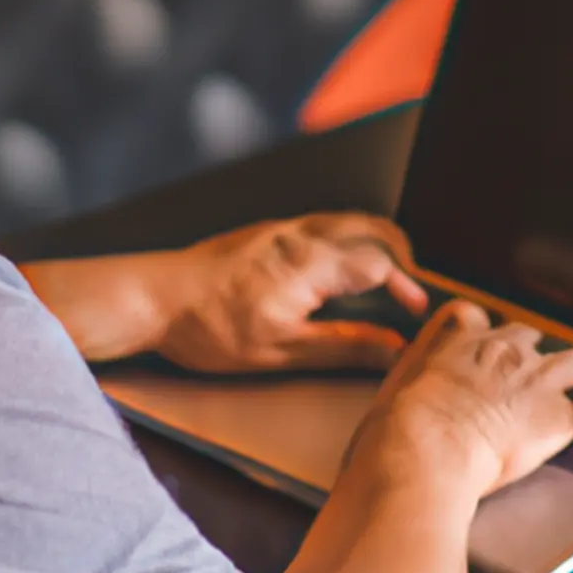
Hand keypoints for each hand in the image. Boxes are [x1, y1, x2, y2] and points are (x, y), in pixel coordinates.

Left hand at [155, 213, 428, 373]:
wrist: (154, 297)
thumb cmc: (212, 329)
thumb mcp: (281, 350)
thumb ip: (344, 345)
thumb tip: (394, 351)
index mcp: (310, 263)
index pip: (380, 263)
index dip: (408, 287)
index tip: (418, 313)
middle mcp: (301, 234)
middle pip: (372, 228)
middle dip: (401, 255)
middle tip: (410, 291)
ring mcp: (282, 228)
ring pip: (346, 221)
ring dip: (374, 243)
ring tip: (382, 279)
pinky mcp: (266, 231)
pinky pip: (321, 223)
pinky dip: (346, 239)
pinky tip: (337, 268)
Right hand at [348, 301, 572, 498]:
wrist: (422, 447)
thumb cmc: (393, 430)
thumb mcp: (387, 396)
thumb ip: (400, 389)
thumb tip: (389, 413)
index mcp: (452, 339)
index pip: (470, 317)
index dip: (478, 333)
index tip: (477, 347)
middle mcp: (497, 348)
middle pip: (527, 335)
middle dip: (531, 352)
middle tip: (530, 375)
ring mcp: (533, 379)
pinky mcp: (560, 417)